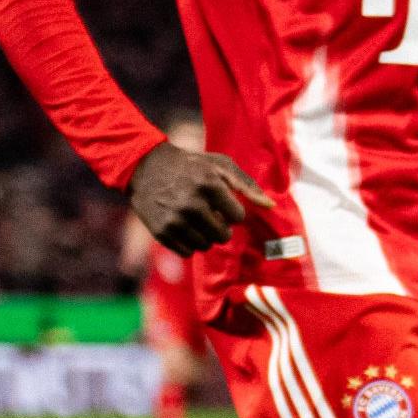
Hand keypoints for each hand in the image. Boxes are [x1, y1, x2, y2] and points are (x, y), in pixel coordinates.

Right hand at [128, 143, 270, 254]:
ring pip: (205, 246)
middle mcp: (191, 205)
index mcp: (209, 185)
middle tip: (211, 214)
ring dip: (205, 236)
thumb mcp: (221, 165)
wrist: (146, 167)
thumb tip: (270, 206)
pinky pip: (187, 252)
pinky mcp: (161, 232)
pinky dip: (190, 243)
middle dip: (221, 227)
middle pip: (223, 236)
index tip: (223, 203)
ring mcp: (175, 220)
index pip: (237, 217)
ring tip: (198, 219)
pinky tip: (185, 227)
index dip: (233, 211)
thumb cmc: (192, 165)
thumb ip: (247, 185)